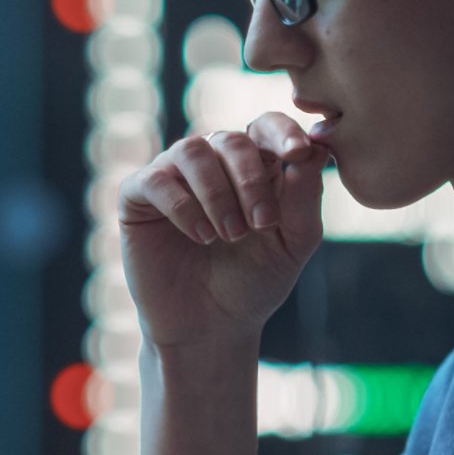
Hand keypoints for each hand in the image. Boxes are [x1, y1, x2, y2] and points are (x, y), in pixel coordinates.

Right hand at [119, 113, 330, 352]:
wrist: (211, 327)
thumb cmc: (255, 282)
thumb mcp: (293, 243)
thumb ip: (305, 198)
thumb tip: (315, 149)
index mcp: (254, 166)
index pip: (267, 127)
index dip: (282, 132)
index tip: (297, 153)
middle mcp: (213, 163)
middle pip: (232, 140)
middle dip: (250, 180)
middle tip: (261, 225)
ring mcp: (173, 176)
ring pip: (193, 151)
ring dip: (217, 194)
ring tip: (229, 236)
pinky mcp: (138, 198)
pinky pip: (156, 179)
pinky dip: (182, 206)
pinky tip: (201, 237)